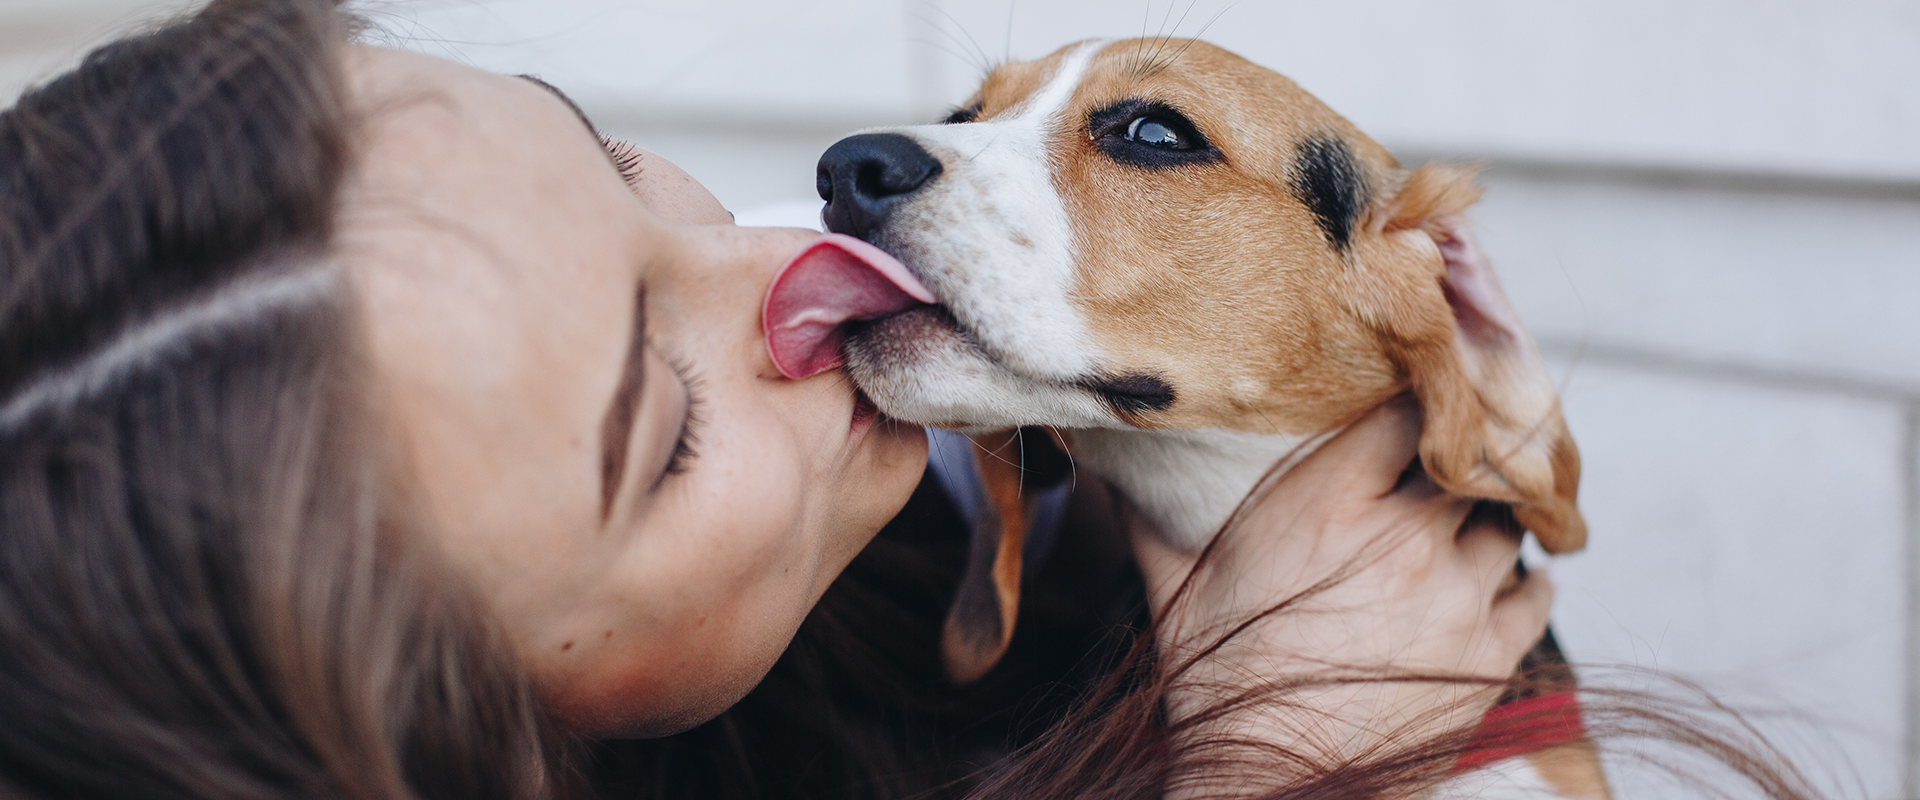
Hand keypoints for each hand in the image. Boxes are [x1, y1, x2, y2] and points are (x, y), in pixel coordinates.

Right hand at [1129, 397, 1551, 780]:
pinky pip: (1534, 594)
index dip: (1417, 394)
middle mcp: (1405, 541)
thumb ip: (1151, 512)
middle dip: (1458, 455)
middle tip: (1448, 452)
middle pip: (1467, 460)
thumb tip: (1110, 457)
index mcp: (1329, 506)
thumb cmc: (1216, 683)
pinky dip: (1527, 581)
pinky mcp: (1490, 658)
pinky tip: (1508, 577)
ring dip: (1489, 519)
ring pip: (1506, 522)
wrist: (1270, 785)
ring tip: (1468, 521)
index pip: (1407, 409)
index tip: (1413, 392)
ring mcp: (1458, 599)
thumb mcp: (1173, 585)